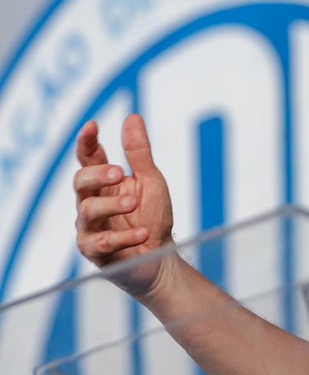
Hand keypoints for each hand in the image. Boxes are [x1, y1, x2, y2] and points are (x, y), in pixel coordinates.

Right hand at [74, 114, 174, 296]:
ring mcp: (90, 227)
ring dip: (112, 206)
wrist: (161, 257)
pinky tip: (143, 233)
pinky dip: (124, 237)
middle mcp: (92, 202)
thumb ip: (139, 153)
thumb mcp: (151, 181)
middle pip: (80, 182)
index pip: (88, 158)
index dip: (87, 142)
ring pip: (87, 211)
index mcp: (104, 183)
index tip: (93, 126)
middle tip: (118, 173)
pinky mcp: (95, 251)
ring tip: (134, 204)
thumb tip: (132, 117)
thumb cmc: (153, 216)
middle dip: (97, 175)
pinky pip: (101, 242)